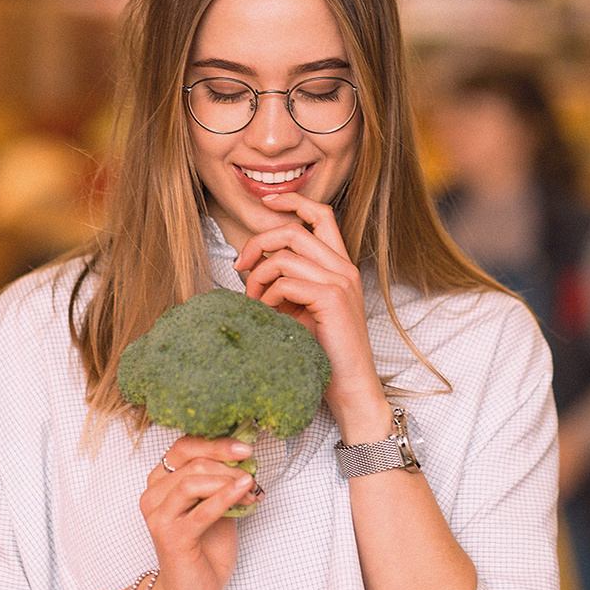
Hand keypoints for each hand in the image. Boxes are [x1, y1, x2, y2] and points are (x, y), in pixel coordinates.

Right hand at [139, 435, 261, 589]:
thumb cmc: (205, 548)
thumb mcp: (216, 504)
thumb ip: (221, 481)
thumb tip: (245, 456)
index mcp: (161, 481)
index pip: (184, 447)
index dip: (216, 443)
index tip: (245, 448)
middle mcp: (153, 495)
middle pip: (192, 463)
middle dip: (228, 465)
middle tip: (252, 473)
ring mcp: (159, 516)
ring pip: (193, 481)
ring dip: (228, 481)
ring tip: (251, 488)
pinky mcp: (170, 537)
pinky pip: (201, 511)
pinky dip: (225, 497)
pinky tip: (243, 490)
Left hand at [233, 193, 391, 442]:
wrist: (350, 388)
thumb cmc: (323, 353)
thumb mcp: (301, 309)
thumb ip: (286, 283)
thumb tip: (250, 268)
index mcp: (340, 265)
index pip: (321, 215)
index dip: (293, 201)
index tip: (267, 202)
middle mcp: (344, 267)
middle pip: (293, 230)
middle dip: (258, 243)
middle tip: (240, 267)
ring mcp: (340, 281)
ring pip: (284, 255)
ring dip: (259, 277)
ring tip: (255, 301)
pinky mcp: (332, 298)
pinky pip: (286, 282)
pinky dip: (268, 296)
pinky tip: (268, 314)